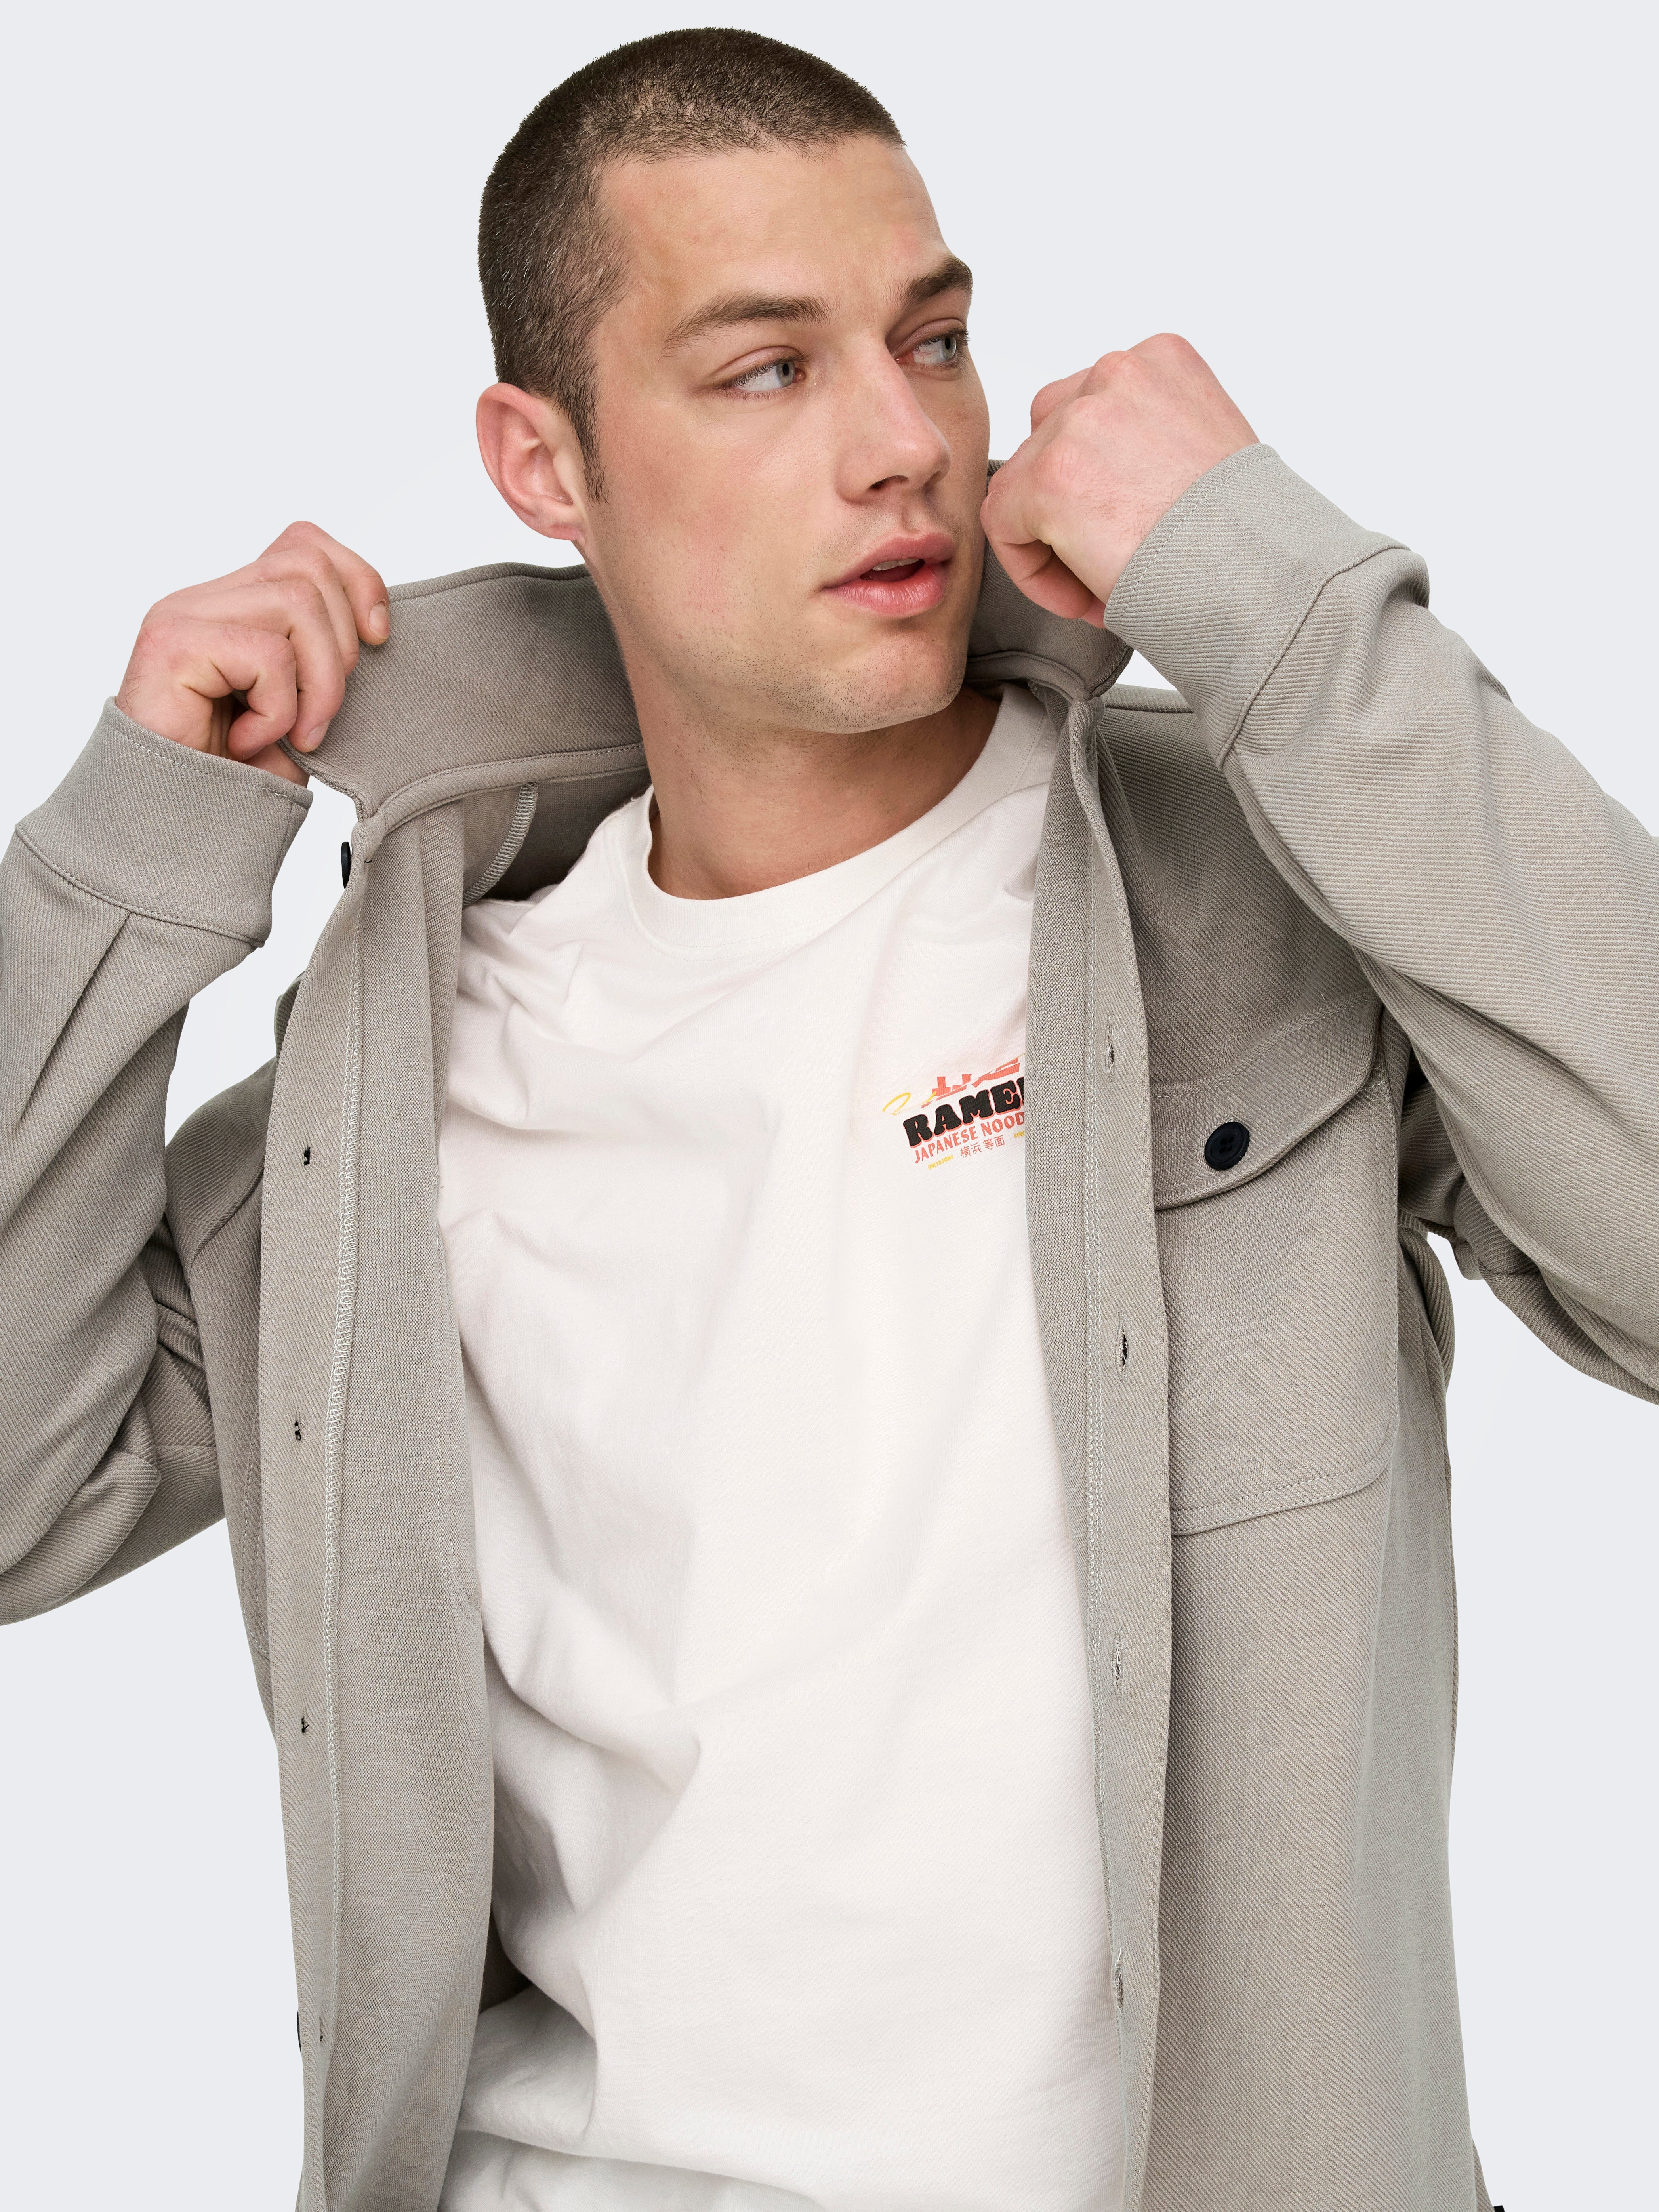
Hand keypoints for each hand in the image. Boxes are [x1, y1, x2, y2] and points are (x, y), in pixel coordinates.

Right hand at [115, 522, 389, 784]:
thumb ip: (324, 656)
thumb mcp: (301, 708)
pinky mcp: (172, 644)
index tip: (379, 638)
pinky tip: (248, 742)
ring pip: (297, 604)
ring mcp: (183, 615)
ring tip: (294, 734)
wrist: (181, 825)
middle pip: (309, 568)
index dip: (357, 580)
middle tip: (319, 716)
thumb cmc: (237, 774)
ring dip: (318, 684)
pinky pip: (268, 657)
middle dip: (342, 648)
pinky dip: (278, 712)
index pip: (304, 546)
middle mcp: (203, 600)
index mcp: (234, 605)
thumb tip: (375, 627)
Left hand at [982, 334, 1256, 626]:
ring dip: (1052, 539)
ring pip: (1025, 481)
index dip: (1099, 480)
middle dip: (1068, 504)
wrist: (1257, 574)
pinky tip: (1083, 597)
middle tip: (1109, 557)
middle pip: (1050, 436)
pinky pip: (1003, 523)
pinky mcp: (1048, 475)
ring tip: (1101, 581)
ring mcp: (1079, 419)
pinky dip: (1032, 569)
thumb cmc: (1246, 534)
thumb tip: (1111, 478)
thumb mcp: (1207, 451)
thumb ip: (1151, 441)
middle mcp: (1117, 372)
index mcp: (1161, 360)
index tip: (1128, 530)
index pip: (1092, 409)